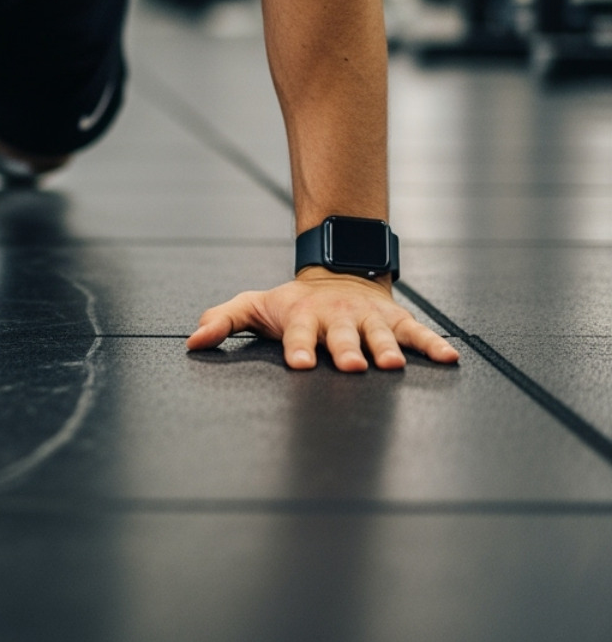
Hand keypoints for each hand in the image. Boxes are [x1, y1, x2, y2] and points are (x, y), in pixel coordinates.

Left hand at [186, 269, 459, 371]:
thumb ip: (224, 321)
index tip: (301, 364)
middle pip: (343, 337)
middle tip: (350, 366)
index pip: (299, 335)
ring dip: (388, 349)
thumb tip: (191, 341)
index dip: (299, 348)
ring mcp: (370, 320)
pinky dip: (434, 345)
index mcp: (304, 318)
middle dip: (347, 351)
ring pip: (381, 336)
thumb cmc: (292, 303)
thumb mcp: (255, 307)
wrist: (339, 276)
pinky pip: (418, 333)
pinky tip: (450, 358)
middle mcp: (339, 319)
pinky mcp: (397, 321)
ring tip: (394, 365)